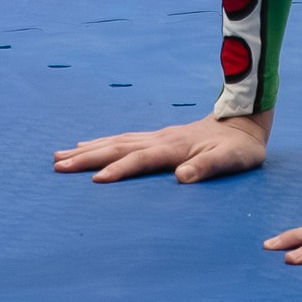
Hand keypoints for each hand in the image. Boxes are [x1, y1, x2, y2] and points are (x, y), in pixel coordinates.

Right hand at [54, 110, 270, 184]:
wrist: (245, 120)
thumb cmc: (239, 148)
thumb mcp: (230, 160)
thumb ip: (206, 166)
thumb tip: (182, 177)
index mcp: (174, 147)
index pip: (140, 160)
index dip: (118, 169)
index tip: (93, 181)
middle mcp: (160, 139)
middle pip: (117, 147)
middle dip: (87, 157)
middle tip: (57, 165)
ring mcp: (157, 136)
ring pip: (115, 141)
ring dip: (88, 149)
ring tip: (60, 155)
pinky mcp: (158, 137)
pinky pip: (123, 139)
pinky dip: (102, 142)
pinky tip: (88, 144)